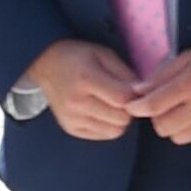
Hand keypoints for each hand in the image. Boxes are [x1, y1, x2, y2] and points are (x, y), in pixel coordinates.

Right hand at [24, 38, 141, 140]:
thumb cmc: (80, 57)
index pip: (124, 100)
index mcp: (85, 80)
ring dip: (120, 119)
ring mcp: (72, 119)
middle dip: (129, 109)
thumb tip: (144, 95)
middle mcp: (76, 103)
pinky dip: (109, 126)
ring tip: (113, 104)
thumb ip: (126, 75)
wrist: (46, 65)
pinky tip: (103, 111)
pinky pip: (103, 135)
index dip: (135, 96)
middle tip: (124, 97)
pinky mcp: (71, 129)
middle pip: (122, 119)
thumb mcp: (104, 55)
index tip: (134, 88)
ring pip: (115, 131)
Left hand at [129, 37, 190, 143]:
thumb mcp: (189, 56)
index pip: (154, 105)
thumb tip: (138, 92)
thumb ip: (162, 74)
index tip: (132, 107)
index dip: (137, 108)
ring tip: (183, 112)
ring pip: (178, 137)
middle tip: (163, 107)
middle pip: (163, 126)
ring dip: (174, 126)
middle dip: (157, 118)